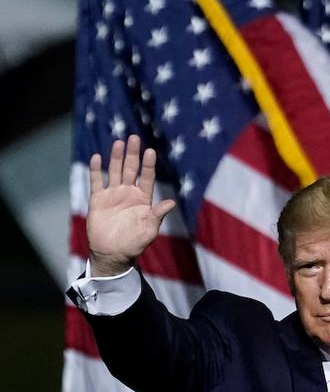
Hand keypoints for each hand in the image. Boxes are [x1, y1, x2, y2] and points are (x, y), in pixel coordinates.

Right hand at [87, 135, 176, 276]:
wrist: (113, 253)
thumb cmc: (134, 243)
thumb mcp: (149, 229)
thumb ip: (158, 214)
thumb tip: (171, 202)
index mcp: (143, 199)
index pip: (147, 177)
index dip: (148, 165)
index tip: (150, 151)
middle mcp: (128, 193)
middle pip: (131, 169)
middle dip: (133, 154)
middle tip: (134, 138)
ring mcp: (113, 195)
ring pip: (115, 172)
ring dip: (116, 157)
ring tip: (119, 142)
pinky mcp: (98, 200)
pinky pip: (96, 182)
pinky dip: (96, 170)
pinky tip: (96, 157)